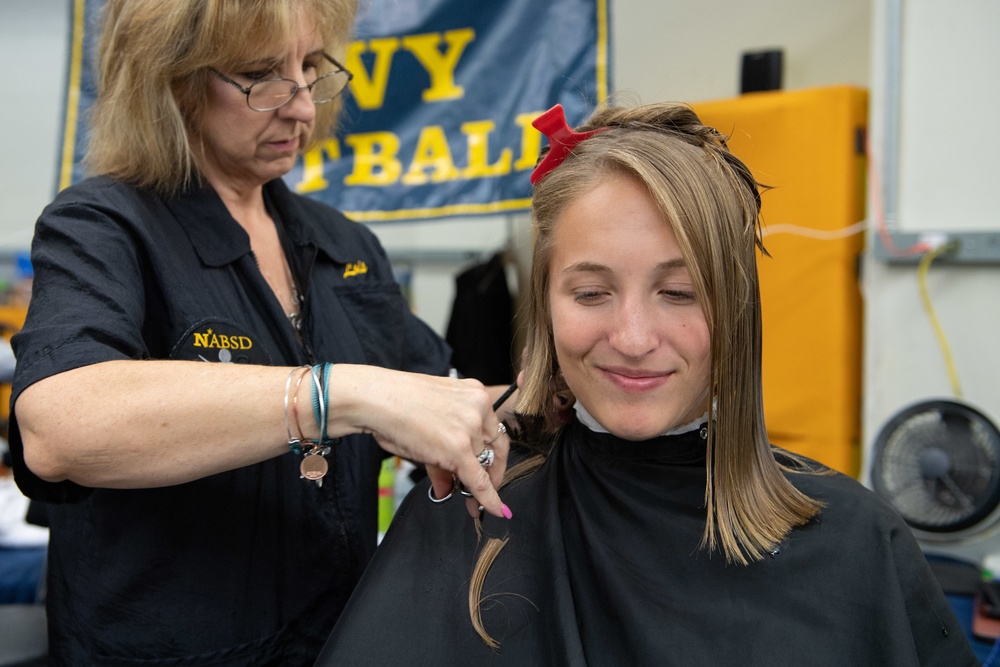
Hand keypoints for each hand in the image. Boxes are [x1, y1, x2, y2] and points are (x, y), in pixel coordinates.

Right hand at [330, 366, 510, 518]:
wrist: (377, 398)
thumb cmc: (395, 402)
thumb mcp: (430, 421)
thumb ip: (442, 454)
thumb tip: (446, 488)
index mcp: (475, 393)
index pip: (494, 431)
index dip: (493, 456)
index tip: (492, 472)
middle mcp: (478, 407)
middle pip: (490, 449)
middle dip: (486, 473)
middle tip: (478, 492)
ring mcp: (470, 427)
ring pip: (480, 464)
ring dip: (470, 483)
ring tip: (460, 496)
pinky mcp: (460, 448)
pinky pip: (479, 481)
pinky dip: (488, 498)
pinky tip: (494, 510)